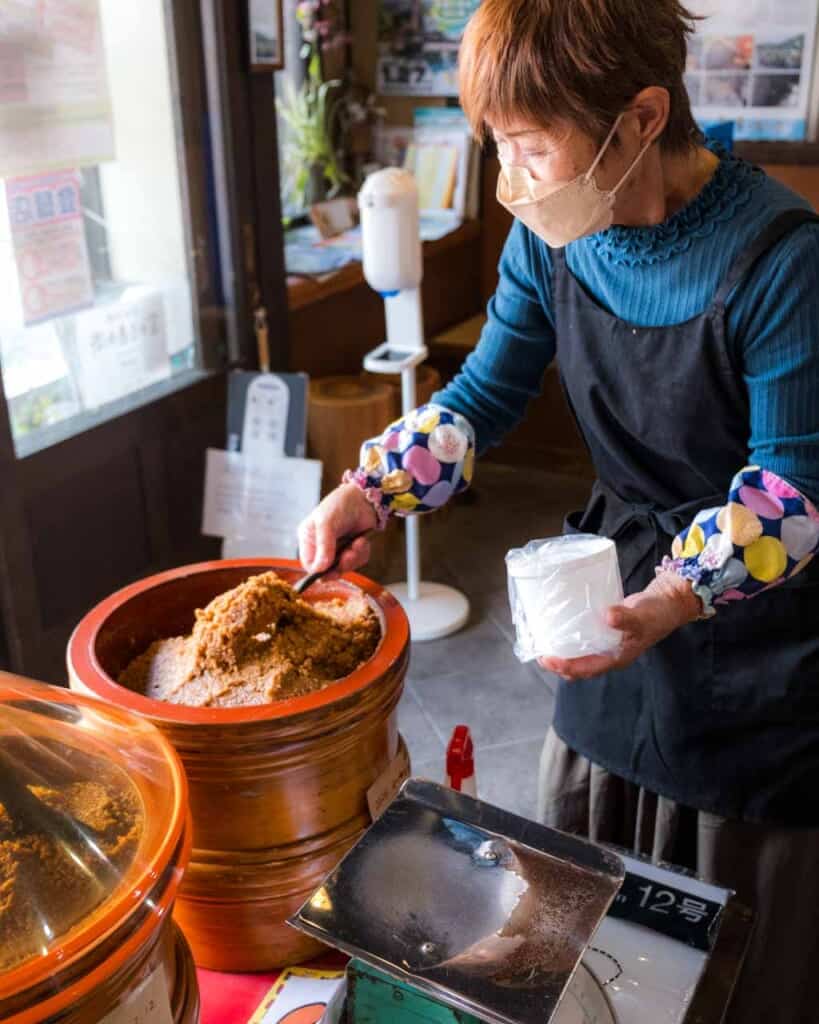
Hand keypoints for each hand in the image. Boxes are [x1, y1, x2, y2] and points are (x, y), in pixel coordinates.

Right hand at [298, 483, 377, 572]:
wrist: (363, 498)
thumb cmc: (339, 505)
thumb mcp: (326, 523)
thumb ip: (323, 546)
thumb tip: (320, 569)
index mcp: (309, 539)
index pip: (309, 564)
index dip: (317, 570)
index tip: (327, 570)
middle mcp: (322, 547)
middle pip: (327, 570)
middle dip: (339, 566)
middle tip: (347, 557)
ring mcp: (338, 549)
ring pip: (344, 568)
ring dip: (352, 558)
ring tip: (357, 543)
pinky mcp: (353, 550)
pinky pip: (357, 562)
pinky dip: (361, 553)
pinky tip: (362, 540)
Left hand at [539, 572, 702, 680]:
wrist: (667, 602)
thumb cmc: (657, 613)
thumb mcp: (642, 616)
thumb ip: (626, 618)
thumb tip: (608, 617)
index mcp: (617, 658)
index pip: (586, 669)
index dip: (565, 667)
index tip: (547, 659)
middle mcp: (610, 654)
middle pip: (580, 666)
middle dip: (559, 663)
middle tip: (540, 652)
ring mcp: (608, 644)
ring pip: (581, 654)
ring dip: (564, 652)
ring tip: (545, 642)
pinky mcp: (606, 631)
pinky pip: (586, 639)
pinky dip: (572, 637)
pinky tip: (561, 626)